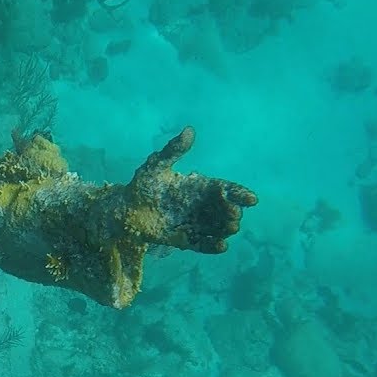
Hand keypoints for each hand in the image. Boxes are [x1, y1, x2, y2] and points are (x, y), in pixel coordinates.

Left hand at [124, 127, 257, 253]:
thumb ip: (173, 150)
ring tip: (230, 228)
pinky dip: (212, 246)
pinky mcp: (185, 239)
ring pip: (218, 228)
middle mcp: (202, 206)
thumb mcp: (156, 166)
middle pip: (226, 210)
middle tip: (232, 213)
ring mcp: (195, 223)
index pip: (226, 190)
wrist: (125, 210)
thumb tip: (190, 130)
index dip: (240, 194)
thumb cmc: (142, 185)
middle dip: (233, 212)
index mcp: (201, 187)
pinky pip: (202, 244)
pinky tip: (221, 246)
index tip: (251, 199)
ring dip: (227, 229)